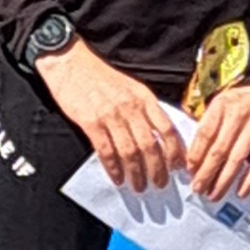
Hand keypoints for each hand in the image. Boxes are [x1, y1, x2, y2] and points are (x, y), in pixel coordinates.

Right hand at [36, 40, 184, 189]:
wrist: (70, 63)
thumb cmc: (101, 77)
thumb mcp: (132, 86)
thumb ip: (146, 107)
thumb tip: (162, 134)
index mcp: (144, 97)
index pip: (167, 129)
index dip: (175, 151)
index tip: (178, 167)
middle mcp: (130, 107)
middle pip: (151, 145)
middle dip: (157, 169)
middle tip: (160, 184)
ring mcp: (110, 115)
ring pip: (130, 151)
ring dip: (136, 173)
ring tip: (139, 186)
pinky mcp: (90, 121)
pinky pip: (106, 150)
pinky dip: (113, 168)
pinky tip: (117, 179)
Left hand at [187, 81, 249, 202]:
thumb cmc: (240, 103)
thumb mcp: (219, 103)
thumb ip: (207, 125)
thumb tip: (192, 156)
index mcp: (221, 106)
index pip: (205, 134)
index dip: (196, 154)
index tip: (189, 171)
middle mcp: (238, 116)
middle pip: (219, 150)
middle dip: (207, 173)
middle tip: (198, 189)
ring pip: (237, 159)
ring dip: (224, 180)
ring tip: (213, 195)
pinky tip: (241, 192)